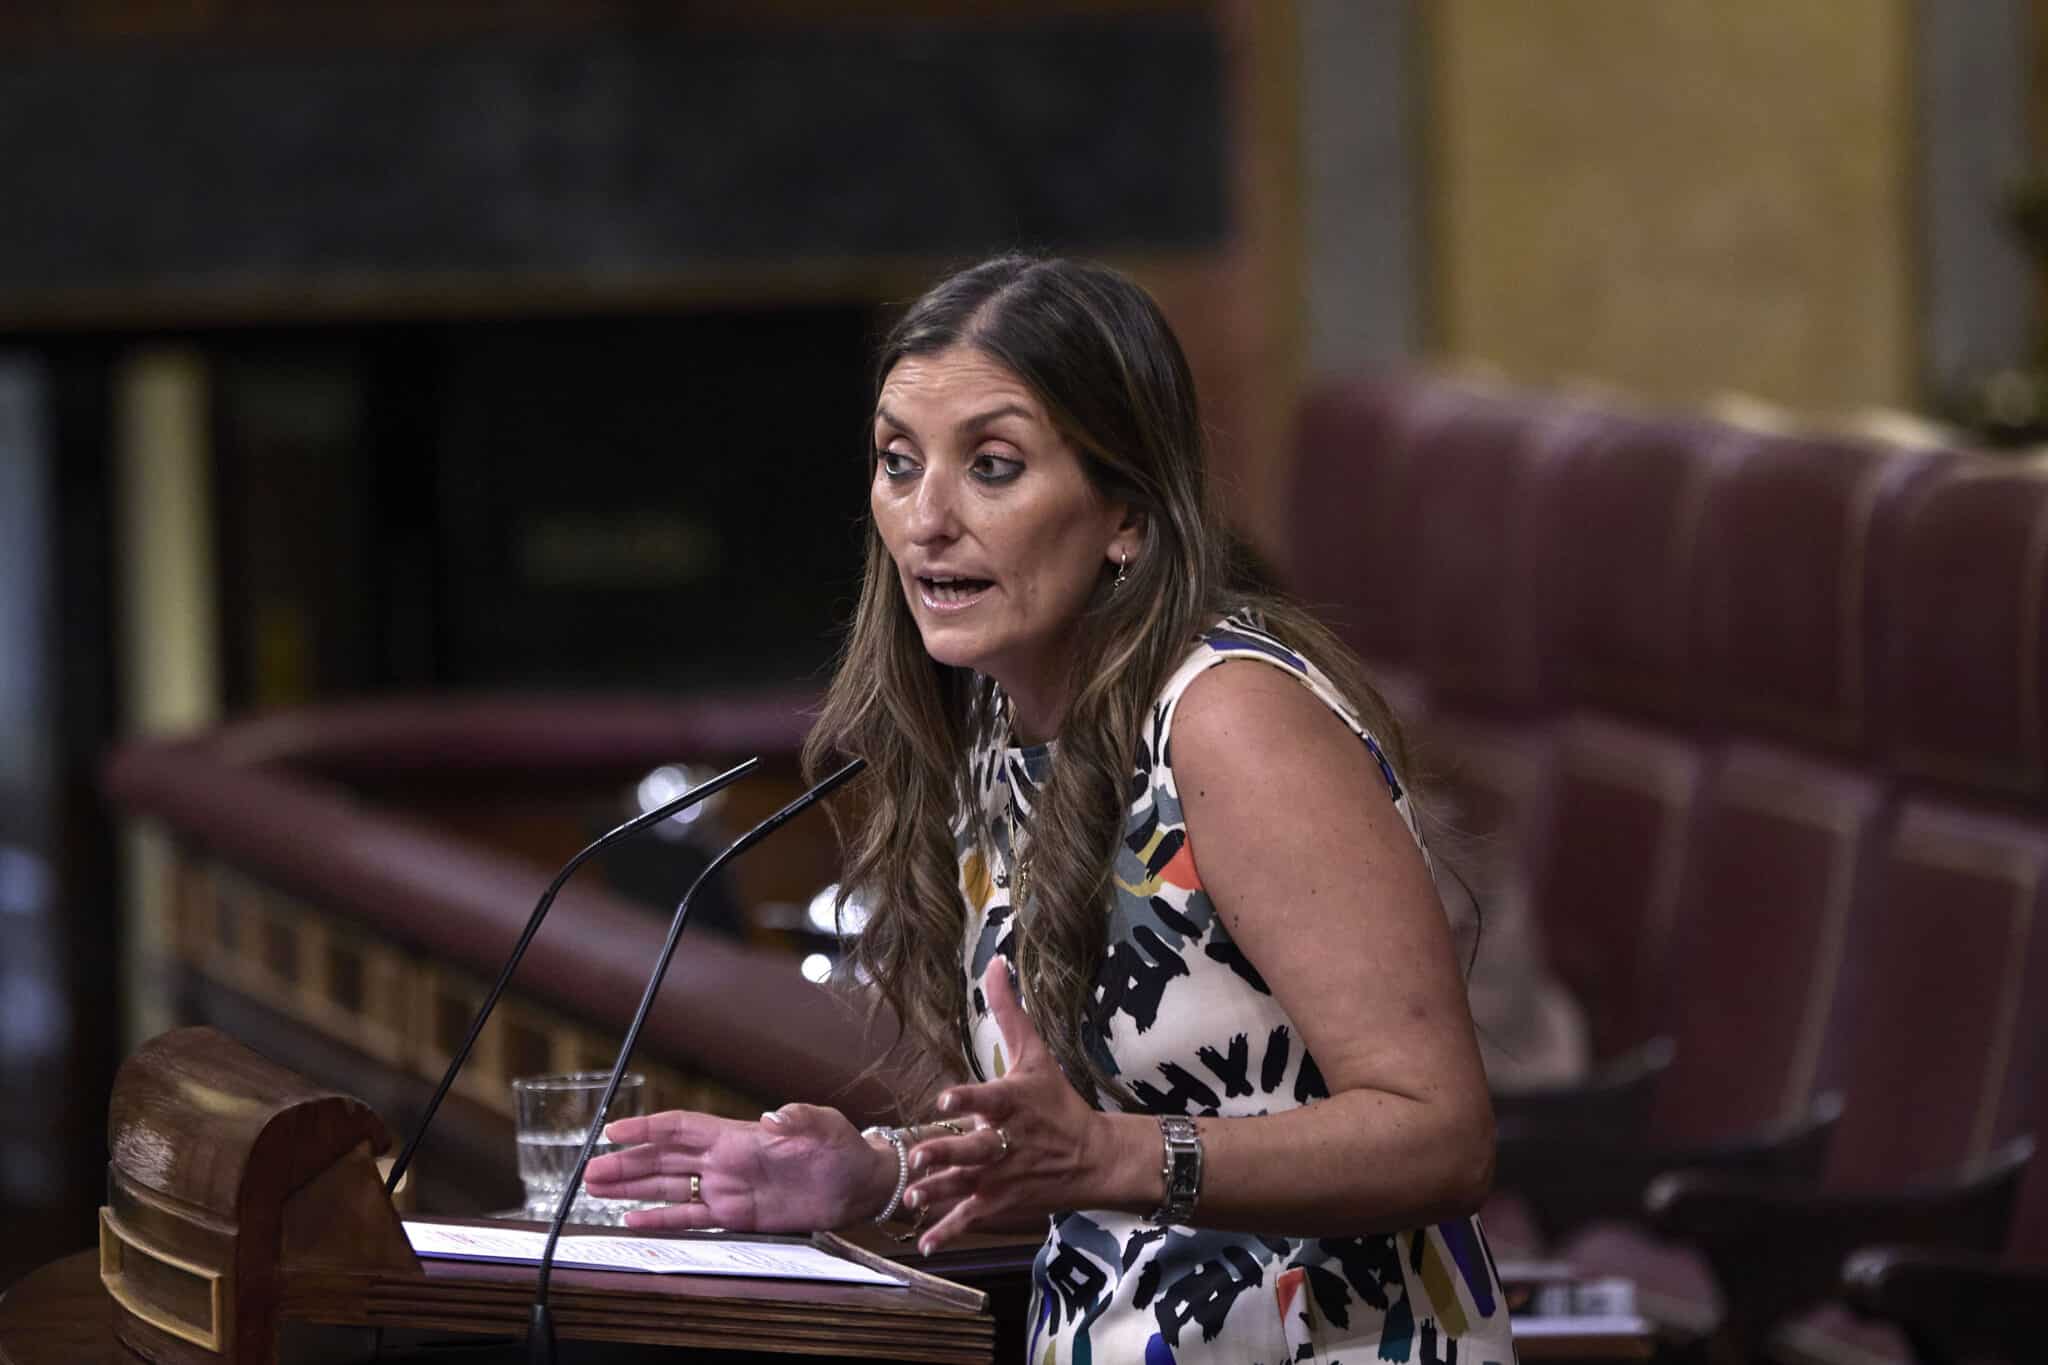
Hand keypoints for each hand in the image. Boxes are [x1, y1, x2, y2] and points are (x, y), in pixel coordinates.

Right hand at [584, 1102, 890, 1232]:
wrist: (858, 1183)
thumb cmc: (839, 1147)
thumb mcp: (823, 1125)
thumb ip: (796, 1119)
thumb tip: (772, 1117)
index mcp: (737, 1135)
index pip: (681, 1127)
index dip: (646, 1128)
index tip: (612, 1130)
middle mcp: (724, 1160)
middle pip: (663, 1158)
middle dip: (626, 1162)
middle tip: (588, 1170)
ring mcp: (727, 1187)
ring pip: (668, 1186)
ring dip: (632, 1187)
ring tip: (595, 1189)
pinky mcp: (736, 1215)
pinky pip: (690, 1216)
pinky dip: (660, 1217)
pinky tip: (632, 1219)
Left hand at [902, 955, 1129, 1253]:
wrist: (1093, 1157)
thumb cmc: (1057, 1103)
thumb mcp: (1035, 1055)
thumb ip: (1009, 1012)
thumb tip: (994, 962)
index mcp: (1012, 1103)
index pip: (988, 1097)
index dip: (967, 1096)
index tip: (946, 1096)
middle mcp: (1006, 1141)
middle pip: (974, 1148)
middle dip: (947, 1153)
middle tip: (920, 1157)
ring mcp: (1003, 1175)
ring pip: (967, 1185)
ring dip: (939, 1193)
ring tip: (912, 1199)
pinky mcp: (1002, 1200)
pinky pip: (973, 1217)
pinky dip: (950, 1230)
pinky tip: (926, 1242)